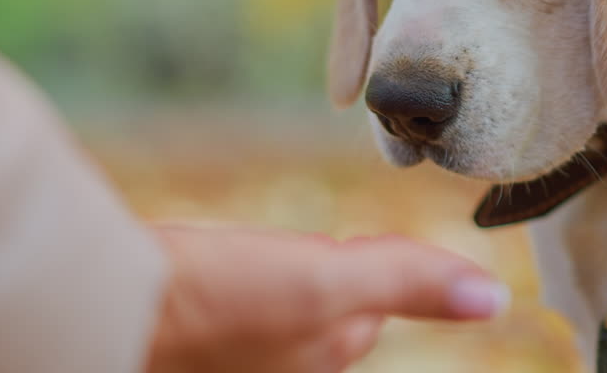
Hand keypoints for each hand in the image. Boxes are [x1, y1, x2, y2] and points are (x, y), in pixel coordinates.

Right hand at [145, 224, 508, 372]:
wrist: (112, 306)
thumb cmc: (218, 298)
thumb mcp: (324, 282)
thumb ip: (407, 283)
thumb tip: (495, 298)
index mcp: (329, 351)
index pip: (379, 297)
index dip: (373, 256)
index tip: (344, 244)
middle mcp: (291, 363)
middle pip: (337, 302)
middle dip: (328, 265)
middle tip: (301, 249)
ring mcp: (247, 354)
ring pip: (290, 299)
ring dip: (285, 271)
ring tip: (256, 260)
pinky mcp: (209, 339)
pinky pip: (247, 304)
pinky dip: (245, 279)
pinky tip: (223, 270)